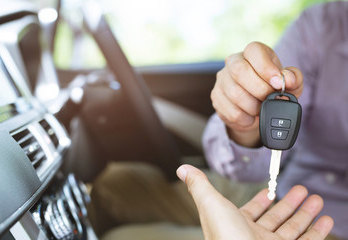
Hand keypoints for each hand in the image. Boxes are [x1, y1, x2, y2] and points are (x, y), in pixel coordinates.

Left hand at [176, 164, 333, 239]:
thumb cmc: (225, 238)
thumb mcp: (211, 204)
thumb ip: (199, 186)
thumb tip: (182, 169)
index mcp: (236, 225)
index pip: (251, 210)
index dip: (260, 200)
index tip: (269, 192)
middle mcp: (254, 237)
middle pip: (276, 218)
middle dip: (288, 203)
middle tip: (301, 190)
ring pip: (293, 228)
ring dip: (305, 213)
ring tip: (315, 199)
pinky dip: (317, 231)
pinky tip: (325, 220)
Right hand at [211, 42, 303, 146]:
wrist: (254, 108)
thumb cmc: (272, 90)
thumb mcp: (290, 84)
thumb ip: (294, 78)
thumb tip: (288, 79)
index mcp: (252, 52)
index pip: (254, 51)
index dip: (266, 67)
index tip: (277, 83)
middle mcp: (233, 62)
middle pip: (239, 71)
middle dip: (259, 90)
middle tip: (269, 99)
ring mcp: (222, 80)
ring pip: (235, 94)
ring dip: (253, 107)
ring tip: (261, 109)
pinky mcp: (216, 97)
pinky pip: (230, 111)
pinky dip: (245, 119)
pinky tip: (250, 117)